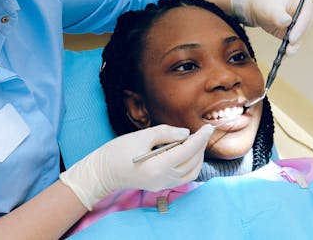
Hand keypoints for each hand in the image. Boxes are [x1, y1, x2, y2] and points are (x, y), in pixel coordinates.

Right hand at [59, 124, 213, 209]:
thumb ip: (166, 133)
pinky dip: (190, 164)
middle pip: (193, 162)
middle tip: (200, 132)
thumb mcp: (141, 136)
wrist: (103, 172)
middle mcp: (163, 179)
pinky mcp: (161, 186)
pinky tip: (186, 153)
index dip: (201, 138)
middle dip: (200, 146)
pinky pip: (184, 177)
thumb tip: (186, 133)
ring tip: (194, 141)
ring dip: (197, 156)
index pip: (188, 151)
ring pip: (192, 172)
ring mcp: (163, 185)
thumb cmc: (118, 152)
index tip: (209, 127)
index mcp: (158, 166)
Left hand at [230, 0, 312, 54]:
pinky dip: (288, 50)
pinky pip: (294, 43)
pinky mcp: (295, 34)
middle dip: (297, 40)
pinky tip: (283, 56)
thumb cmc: (266, 2)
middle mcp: (306, 13)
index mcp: (305, 1)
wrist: (258, 7)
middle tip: (289, 49)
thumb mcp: (271, 6)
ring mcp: (301, 24)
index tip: (292, 38)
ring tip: (286, 54)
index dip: (300, 28)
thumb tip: (287, 22)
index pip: (306, 15)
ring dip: (293, 47)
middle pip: (305, 29)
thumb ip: (278, 14)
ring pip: (300, 38)